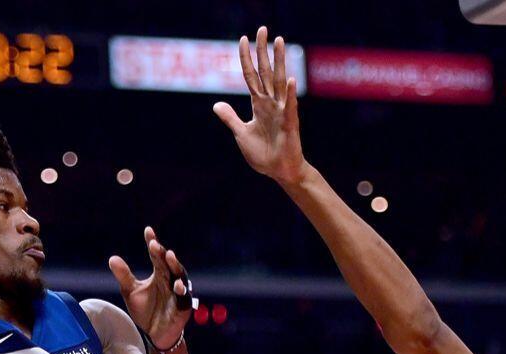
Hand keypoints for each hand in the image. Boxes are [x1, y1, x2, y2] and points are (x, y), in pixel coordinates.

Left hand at [108, 227, 192, 351]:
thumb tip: (112, 258)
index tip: (148, 231)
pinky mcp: (183, 306)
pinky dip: (182, 291)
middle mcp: (170, 280)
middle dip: (162, 253)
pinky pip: (184, 297)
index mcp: (159, 274)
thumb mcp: (131, 291)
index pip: (156, 256)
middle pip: (168, 264)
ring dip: (175, 266)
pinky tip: (177, 285)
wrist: (153, 334)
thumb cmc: (145, 311)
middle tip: (154, 244)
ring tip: (168, 256)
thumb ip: (124, 275)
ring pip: (179, 276)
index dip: (152, 243)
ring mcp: (178, 293)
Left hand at [213, 26, 307, 185]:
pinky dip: (288, 93)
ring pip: (278, 81)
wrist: (279, 171)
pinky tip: (288, 78)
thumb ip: (230, 118)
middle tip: (263, 29)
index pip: (250, 76)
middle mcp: (271, 103)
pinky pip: (289, 106)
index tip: (243, 39)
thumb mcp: (240, 134)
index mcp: (259, 104)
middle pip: (265, 71)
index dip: (246, 58)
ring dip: (279, 61)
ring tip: (279, 41)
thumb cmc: (263, 154)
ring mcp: (281, 111)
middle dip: (263, 50)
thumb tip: (216, 105)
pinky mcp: (289, 123)